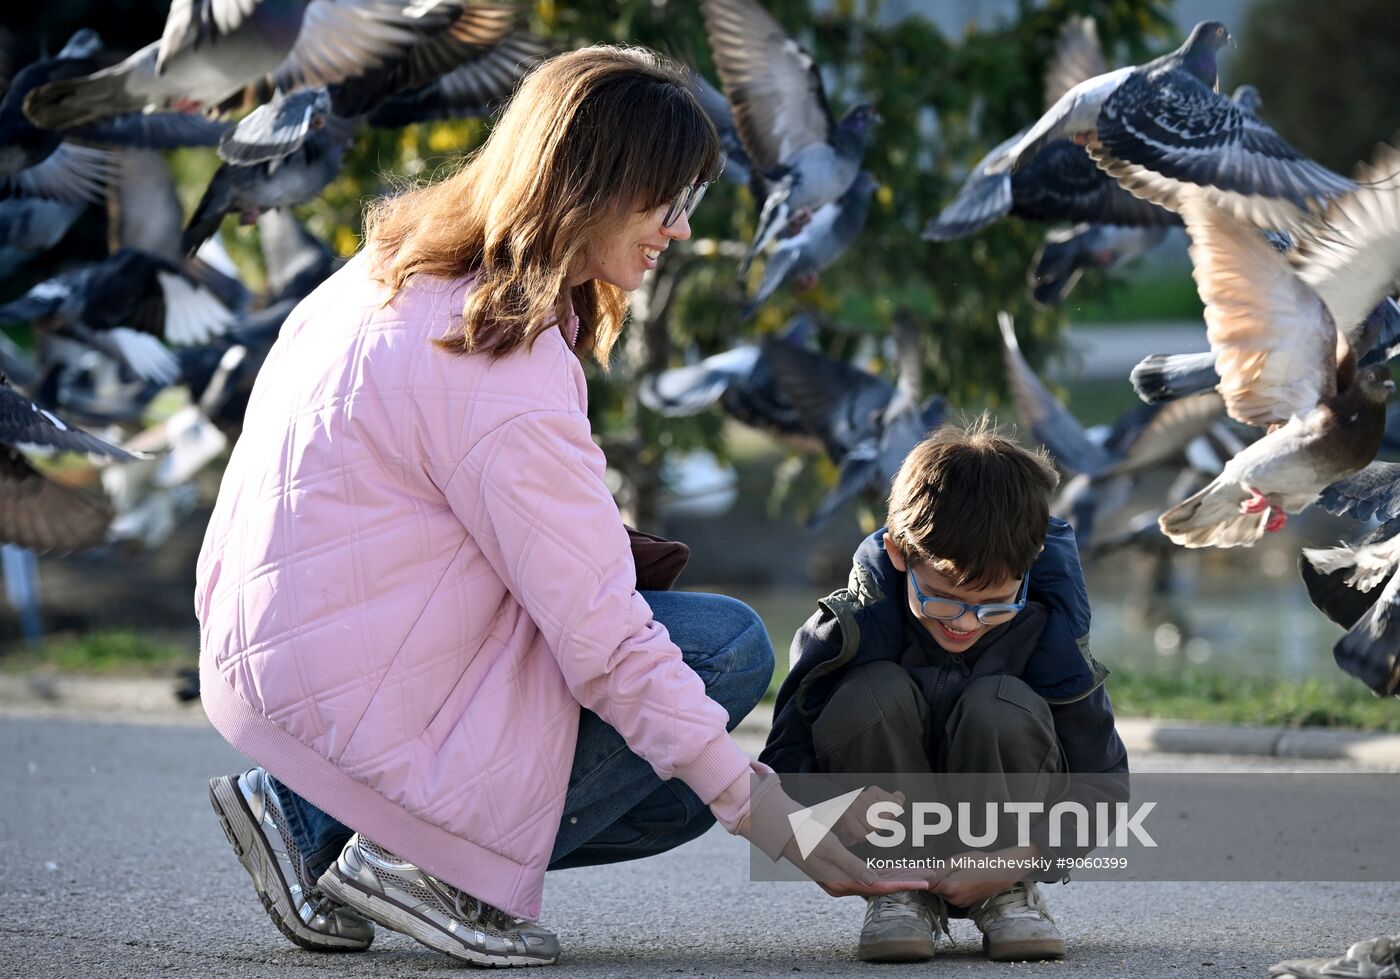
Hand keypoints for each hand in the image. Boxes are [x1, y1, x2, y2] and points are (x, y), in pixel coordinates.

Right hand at [779, 828, 927, 898]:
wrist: (784, 830)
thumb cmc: (806, 836)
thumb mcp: (830, 848)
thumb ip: (853, 866)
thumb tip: (874, 882)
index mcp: (840, 882)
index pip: (879, 886)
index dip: (903, 884)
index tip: (924, 882)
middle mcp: (841, 884)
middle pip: (881, 884)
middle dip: (905, 879)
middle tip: (929, 875)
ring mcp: (840, 878)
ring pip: (876, 878)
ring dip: (897, 875)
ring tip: (917, 872)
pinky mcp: (838, 870)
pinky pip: (866, 873)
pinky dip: (882, 871)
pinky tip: (894, 869)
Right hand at [831, 786, 904, 845]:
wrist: (836, 822)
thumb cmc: (860, 816)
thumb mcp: (878, 807)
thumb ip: (892, 802)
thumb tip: (900, 797)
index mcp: (874, 791)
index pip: (895, 808)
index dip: (890, 818)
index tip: (879, 817)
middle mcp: (864, 796)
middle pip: (885, 819)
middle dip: (879, 826)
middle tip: (868, 823)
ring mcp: (854, 806)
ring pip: (874, 828)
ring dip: (869, 832)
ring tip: (860, 826)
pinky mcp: (847, 818)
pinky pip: (863, 835)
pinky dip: (860, 837)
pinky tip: (854, 830)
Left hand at [928, 845, 1038, 907]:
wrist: (1002, 871)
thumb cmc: (980, 862)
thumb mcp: (957, 860)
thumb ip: (939, 871)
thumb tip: (924, 878)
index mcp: (950, 888)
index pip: (928, 886)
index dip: (924, 878)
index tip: (920, 872)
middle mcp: (954, 900)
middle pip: (936, 890)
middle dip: (937, 880)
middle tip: (946, 868)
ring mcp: (961, 904)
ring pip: (944, 893)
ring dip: (945, 884)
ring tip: (958, 872)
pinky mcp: (967, 904)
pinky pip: (953, 896)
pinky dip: (953, 889)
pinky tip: (963, 879)